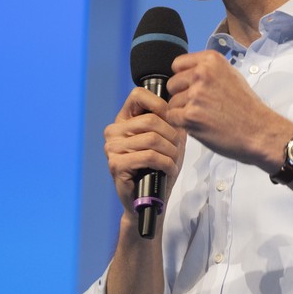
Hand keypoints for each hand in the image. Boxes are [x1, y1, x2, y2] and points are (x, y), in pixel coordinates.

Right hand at [103, 87, 186, 216]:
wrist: (150, 199)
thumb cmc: (159, 167)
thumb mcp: (170, 139)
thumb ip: (173, 120)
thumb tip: (181, 105)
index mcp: (124, 119)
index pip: (138, 94)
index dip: (161, 104)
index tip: (173, 120)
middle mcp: (114, 131)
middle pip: (151, 120)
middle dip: (172, 135)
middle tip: (177, 149)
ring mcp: (112, 148)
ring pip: (152, 139)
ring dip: (171, 152)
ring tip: (173, 161)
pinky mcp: (116, 164)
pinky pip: (149, 156)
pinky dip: (166, 164)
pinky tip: (168, 170)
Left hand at [166, 50, 290, 167]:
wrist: (259, 131)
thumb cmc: (247, 108)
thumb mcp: (232, 76)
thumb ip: (210, 71)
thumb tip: (189, 72)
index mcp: (212, 61)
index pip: (178, 64)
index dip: (183, 77)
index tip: (191, 86)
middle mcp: (203, 73)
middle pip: (173, 83)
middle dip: (181, 96)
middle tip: (200, 106)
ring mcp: (195, 94)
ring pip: (172, 102)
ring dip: (183, 112)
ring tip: (205, 116)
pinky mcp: (190, 115)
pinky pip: (172, 117)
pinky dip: (182, 124)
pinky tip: (200, 125)